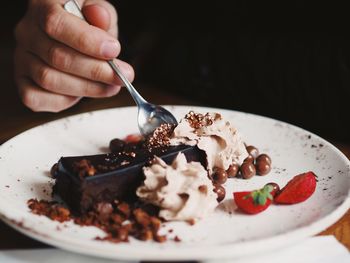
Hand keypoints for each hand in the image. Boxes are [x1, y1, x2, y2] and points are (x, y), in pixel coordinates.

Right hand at [14, 0, 133, 111]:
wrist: (70, 35)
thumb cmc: (85, 23)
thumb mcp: (98, 10)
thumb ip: (101, 13)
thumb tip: (101, 16)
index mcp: (42, 7)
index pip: (56, 24)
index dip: (87, 41)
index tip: (114, 50)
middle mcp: (27, 33)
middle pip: (57, 57)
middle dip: (96, 70)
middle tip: (122, 76)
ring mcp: (22, 59)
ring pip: (49, 80)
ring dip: (87, 88)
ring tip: (111, 86)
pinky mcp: (23, 82)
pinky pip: (36, 98)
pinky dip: (64, 101)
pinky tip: (83, 94)